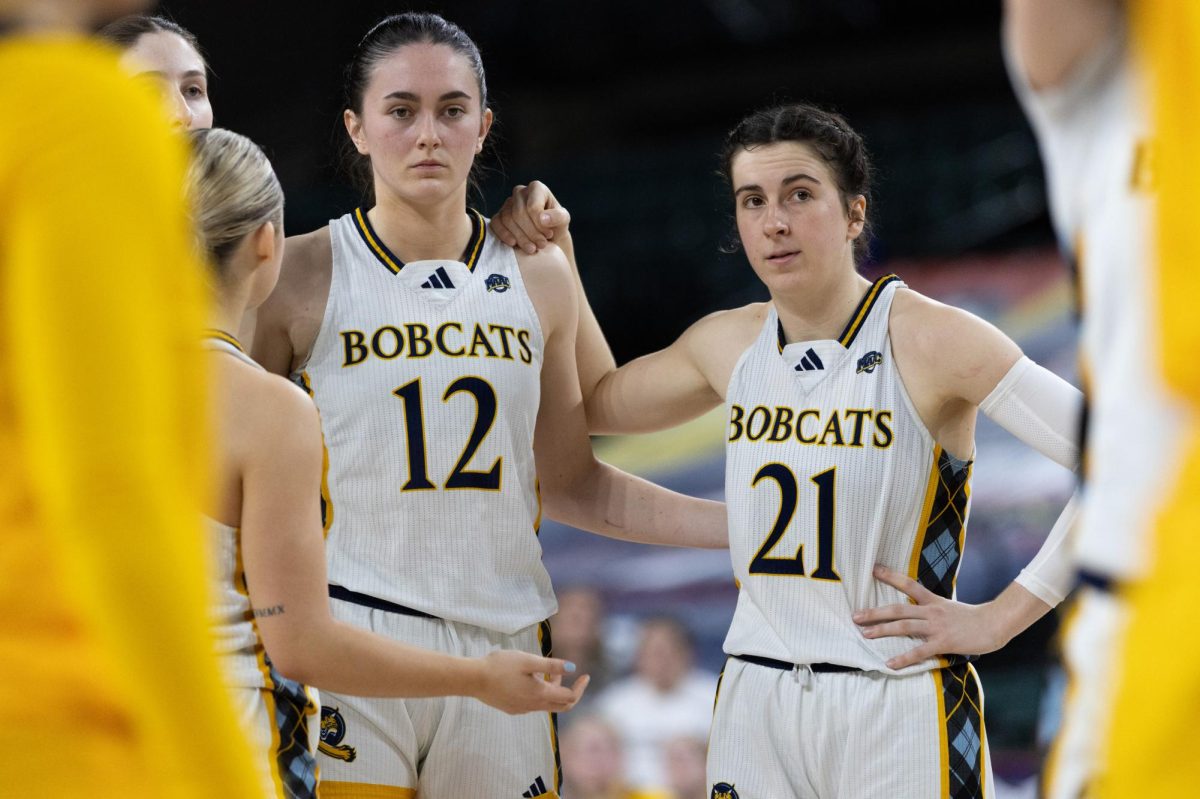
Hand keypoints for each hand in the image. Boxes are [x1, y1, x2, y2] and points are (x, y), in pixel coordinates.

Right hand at [474, 650, 589, 714]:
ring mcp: (522, 709)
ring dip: (553, 690)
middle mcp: (533, 706)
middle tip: (576, 678)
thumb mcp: (528, 660)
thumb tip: (572, 669)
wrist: (474, 679)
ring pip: (546, 704)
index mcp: (540, 694)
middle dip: (571, 692)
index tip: (585, 675)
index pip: (569, 697)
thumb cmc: (500, 666)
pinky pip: (534, 704)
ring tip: (549, 671)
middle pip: (561, 706)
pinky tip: (532, 679)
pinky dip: (541, 693)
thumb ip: (551, 666)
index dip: (580, 687)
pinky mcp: (512, 708)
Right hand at [490, 181, 570, 253]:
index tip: (548, 234)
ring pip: (508, 220)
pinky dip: (504, 235)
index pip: (532, 206)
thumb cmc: (555, 225)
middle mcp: (520, 192)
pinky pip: (495, 224)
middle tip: (541, 245)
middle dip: (531, 233)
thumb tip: (542, 218)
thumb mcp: (563, 220)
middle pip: (519, 213)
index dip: (540, 224)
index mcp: (536, 188)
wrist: (546, 237)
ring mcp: (507, 204)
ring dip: (521, 237)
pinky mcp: (498, 216)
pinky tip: (514, 244)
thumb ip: (558, 217)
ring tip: (532, 249)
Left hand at [852, 565, 1007, 669]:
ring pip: (903, 627)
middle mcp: (931, 611)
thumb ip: (933, 610)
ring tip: (864, 634)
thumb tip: (919, 613)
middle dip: (875, 612)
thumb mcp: (950, 608)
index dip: (890, 576)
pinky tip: (889, 663)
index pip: (908, 584)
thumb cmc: (973, 619)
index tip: (873, 569)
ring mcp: (936, 627)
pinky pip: (919, 651)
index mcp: (933, 601)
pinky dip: (903, 658)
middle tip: (855, 616)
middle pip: (898, 609)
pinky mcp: (943, 643)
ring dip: (882, 630)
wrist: (995, 624)